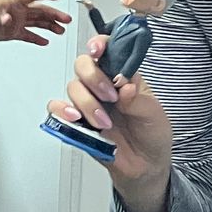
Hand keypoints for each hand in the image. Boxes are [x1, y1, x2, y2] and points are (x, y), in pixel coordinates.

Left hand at [0, 0, 69, 44]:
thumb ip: (0, 17)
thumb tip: (7, 19)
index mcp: (14, 2)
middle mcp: (19, 11)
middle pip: (41, 11)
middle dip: (55, 15)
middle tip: (66, 19)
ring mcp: (18, 21)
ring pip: (38, 23)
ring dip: (50, 26)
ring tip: (61, 31)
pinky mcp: (14, 32)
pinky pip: (29, 35)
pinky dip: (37, 39)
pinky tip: (45, 41)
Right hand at [47, 33, 175, 211]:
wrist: (144, 166)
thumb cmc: (151, 135)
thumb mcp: (154, 115)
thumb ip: (139, 100)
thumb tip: (125, 86)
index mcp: (123, 76)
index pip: (108, 50)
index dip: (100, 45)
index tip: (98, 50)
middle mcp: (103, 85)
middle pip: (83, 64)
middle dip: (93, 77)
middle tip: (110, 96)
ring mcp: (88, 102)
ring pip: (73, 87)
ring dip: (87, 103)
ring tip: (104, 122)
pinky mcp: (76, 121)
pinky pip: (56, 109)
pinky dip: (61, 110)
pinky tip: (75, 118)